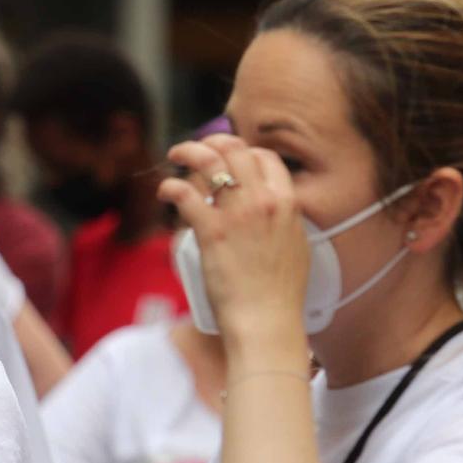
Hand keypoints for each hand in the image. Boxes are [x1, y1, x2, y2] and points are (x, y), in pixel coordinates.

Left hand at [156, 134, 309, 341]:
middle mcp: (264, 201)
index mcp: (287, 203)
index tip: (229, 156)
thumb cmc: (280, 295)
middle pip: (235, 150)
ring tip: (176, 155)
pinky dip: (171, 186)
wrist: (267, 320)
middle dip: (212, 142)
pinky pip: (185, 194)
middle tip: (196, 149)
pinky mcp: (212, 232)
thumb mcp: (296, 248)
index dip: (244, 151)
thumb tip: (274, 215)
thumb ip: (284, 224)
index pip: (266, 157)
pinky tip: (166, 191)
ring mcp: (238, 214)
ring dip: (188, 152)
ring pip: (209, 162)